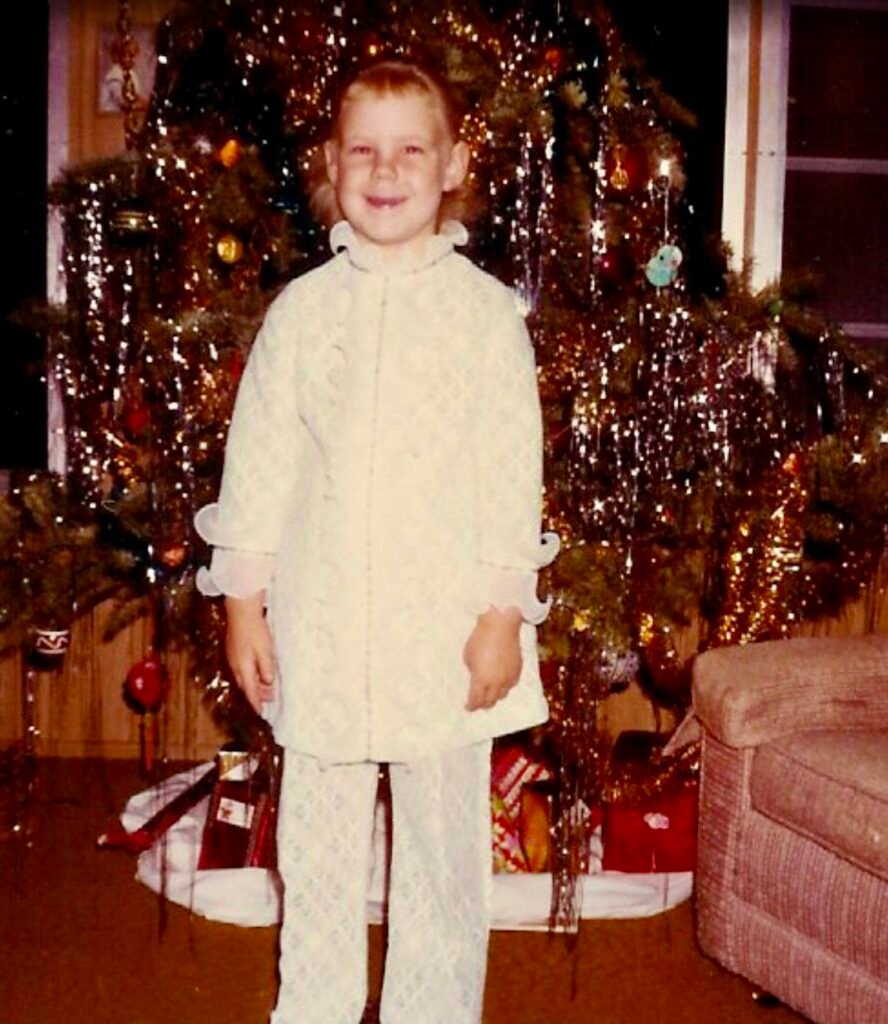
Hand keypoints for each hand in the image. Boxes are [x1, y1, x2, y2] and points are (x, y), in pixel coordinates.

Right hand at [224, 593, 274, 713]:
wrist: (241, 611)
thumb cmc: (255, 630)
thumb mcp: (266, 650)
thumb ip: (266, 668)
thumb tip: (267, 683)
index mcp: (243, 668)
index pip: (250, 691)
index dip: (256, 703)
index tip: (260, 713)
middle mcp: (235, 666)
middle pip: (245, 686)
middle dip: (256, 695)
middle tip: (268, 700)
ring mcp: (232, 658)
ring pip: (242, 678)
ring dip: (253, 685)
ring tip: (265, 687)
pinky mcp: (232, 651)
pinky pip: (240, 669)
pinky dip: (248, 675)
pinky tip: (255, 672)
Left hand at [464, 606, 522, 710]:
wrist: (501, 624)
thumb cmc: (481, 638)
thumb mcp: (468, 656)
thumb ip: (472, 671)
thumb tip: (476, 676)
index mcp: (482, 680)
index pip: (476, 700)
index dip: (471, 705)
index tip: (468, 706)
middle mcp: (497, 682)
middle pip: (490, 701)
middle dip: (483, 704)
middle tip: (478, 703)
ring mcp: (509, 677)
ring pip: (503, 694)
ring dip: (495, 696)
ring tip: (490, 694)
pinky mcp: (518, 669)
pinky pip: (511, 684)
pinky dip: (504, 687)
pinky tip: (500, 683)